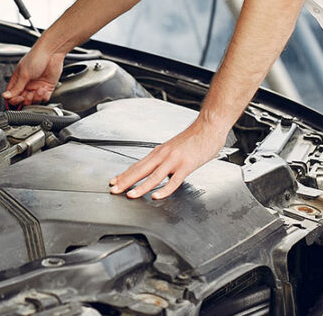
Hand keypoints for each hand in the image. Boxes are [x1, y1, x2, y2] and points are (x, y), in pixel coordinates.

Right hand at [3, 47, 64, 106]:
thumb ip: (16, 87)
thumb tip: (5, 96)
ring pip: (34, 101)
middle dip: (26, 100)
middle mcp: (27, 85)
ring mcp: (37, 86)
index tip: (18, 99)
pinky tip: (43, 90)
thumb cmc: (36, 57)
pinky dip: (43, 97)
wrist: (52, 53)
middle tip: (29, 94)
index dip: (14, 100)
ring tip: (38, 90)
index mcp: (18, 80)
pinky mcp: (47, 87)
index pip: (12, 95)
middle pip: (23, 100)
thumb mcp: (24, 73)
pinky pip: (44, 98)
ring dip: (36, 98)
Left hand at [109, 118, 226, 199]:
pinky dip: (164, 189)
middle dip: (126, 181)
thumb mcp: (173, 147)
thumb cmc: (194, 137)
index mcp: (159, 151)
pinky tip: (156, 196)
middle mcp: (163, 155)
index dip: (125, 174)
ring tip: (130, 195)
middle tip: (114, 190)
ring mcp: (174, 160)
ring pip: (154, 177)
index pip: (138, 165)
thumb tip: (156, 170)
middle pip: (141, 170)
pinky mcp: (186, 166)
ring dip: (141, 187)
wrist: (208, 126)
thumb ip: (164, 159)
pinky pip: (174, 181)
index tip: (114, 181)